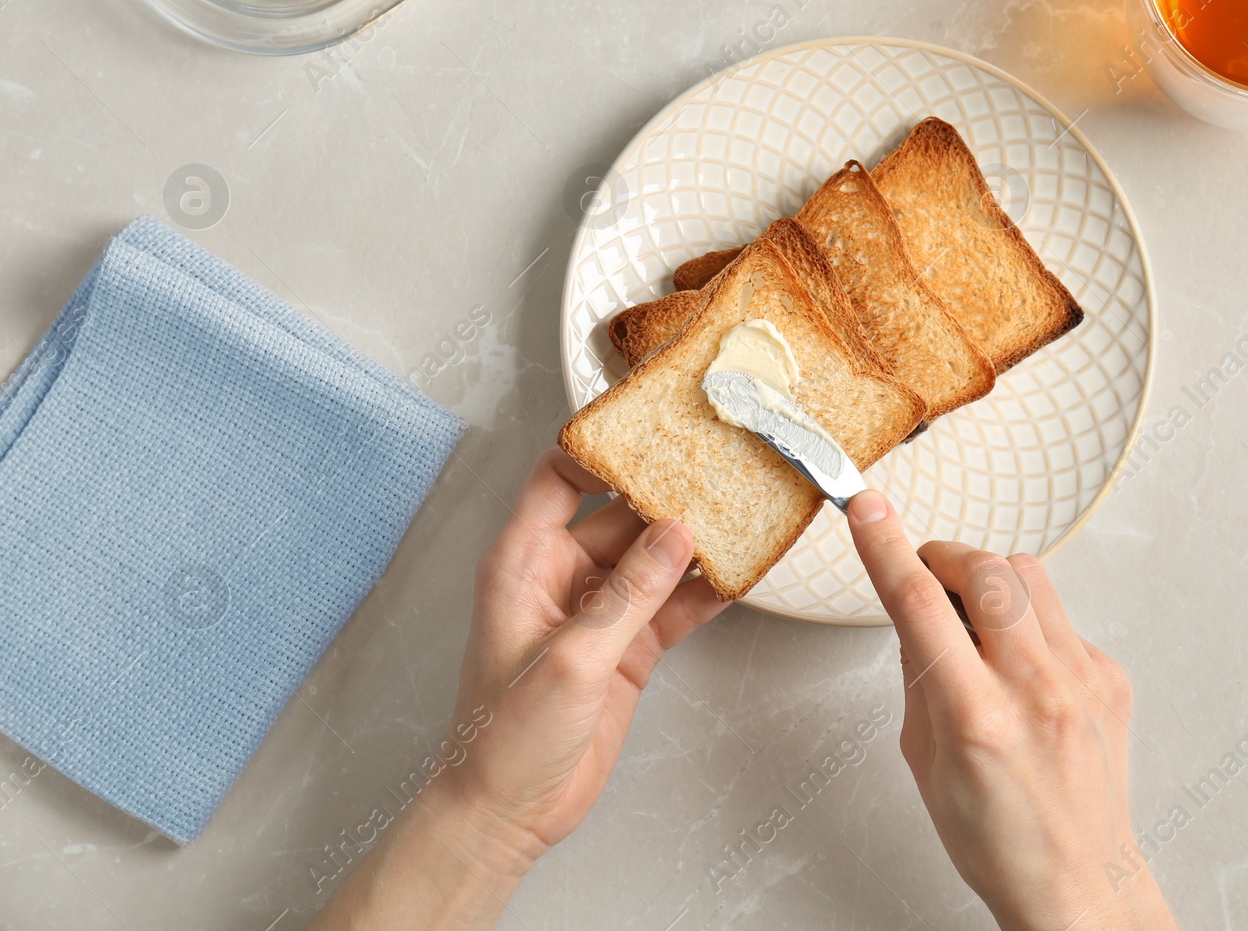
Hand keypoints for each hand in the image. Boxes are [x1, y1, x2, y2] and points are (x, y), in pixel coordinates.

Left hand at [441, 448, 727, 863]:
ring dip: (695, 543)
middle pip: (621, 513)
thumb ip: (629, 594)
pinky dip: (704, 591)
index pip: (558, 477)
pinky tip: (738, 575)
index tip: (654, 434)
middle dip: (669, 495)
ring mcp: (598, 611)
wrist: (509, 812)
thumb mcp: (571, 660)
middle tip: (721, 472)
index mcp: (524, 562)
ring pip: (655, 558)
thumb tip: (676, 534)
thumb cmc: (503, 738)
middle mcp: (560, 575)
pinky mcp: (627, 645)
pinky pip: (672, 603)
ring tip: (744, 514)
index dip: (602, 450)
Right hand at [846, 490, 1177, 930]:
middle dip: (945, 557)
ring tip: (976, 621)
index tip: (866, 507)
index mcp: (976, 717)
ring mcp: (1082, 680)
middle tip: (927, 576)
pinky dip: (1029, 623)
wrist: (1077, 881)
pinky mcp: (1110, 677)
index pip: (920, 605)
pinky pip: (1060, 616)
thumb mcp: (924, 760)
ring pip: (1031, 576)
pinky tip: (1020, 665)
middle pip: (986, 571)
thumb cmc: (995, 836)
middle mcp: (1036, 691)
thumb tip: (916, 611)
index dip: (886, 546)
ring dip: (990, 581)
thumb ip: (919, 676)